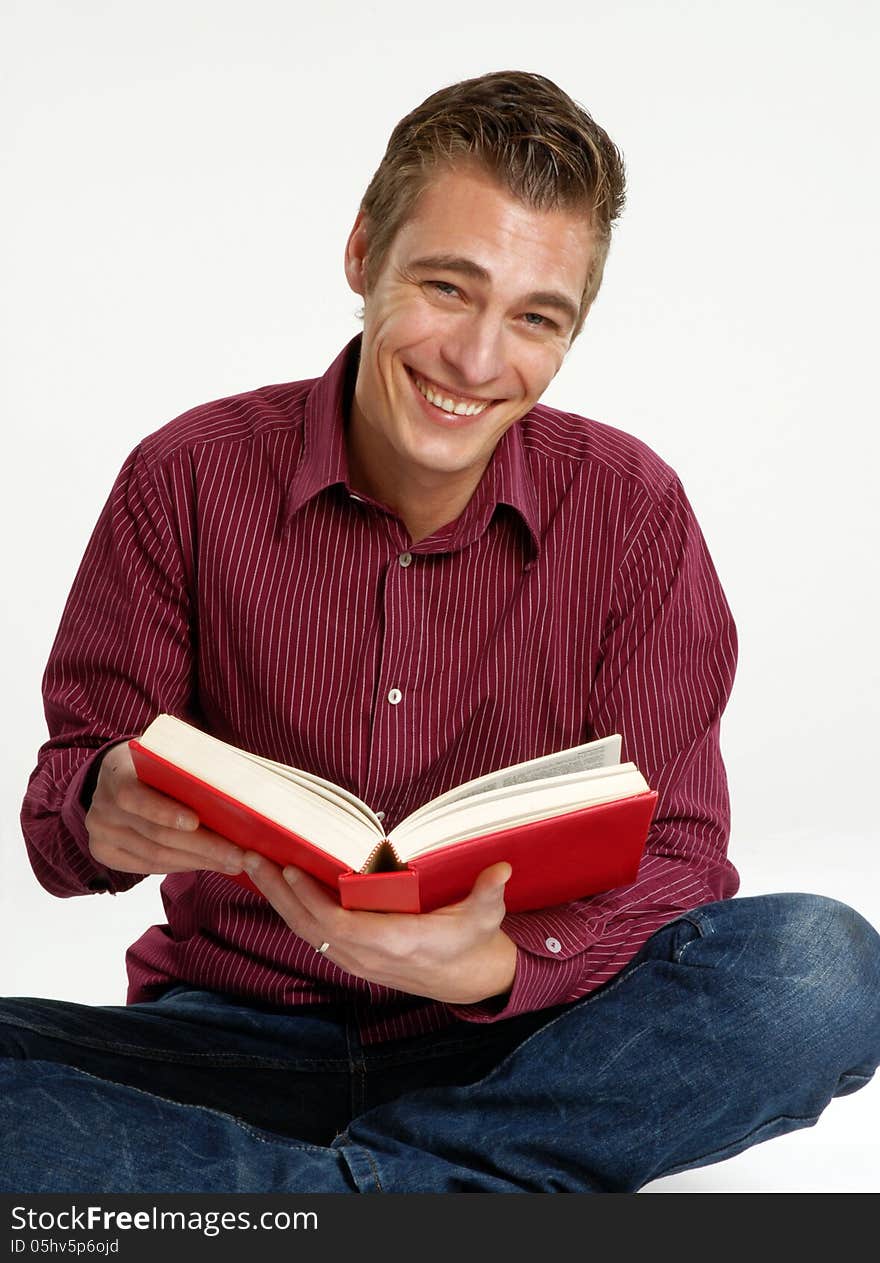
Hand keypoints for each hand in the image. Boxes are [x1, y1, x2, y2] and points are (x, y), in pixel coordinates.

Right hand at [85, 741, 245, 876]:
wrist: (116, 775)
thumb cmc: (154, 763)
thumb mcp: (165, 754)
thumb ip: (189, 767)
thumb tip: (239, 787)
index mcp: (115, 774)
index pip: (133, 797)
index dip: (165, 812)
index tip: (197, 822)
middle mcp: (102, 807)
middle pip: (155, 834)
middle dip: (202, 847)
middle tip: (238, 855)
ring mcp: (100, 834)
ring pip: (155, 856)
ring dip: (198, 861)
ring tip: (232, 863)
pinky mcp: (105, 853)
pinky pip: (148, 867)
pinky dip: (181, 866)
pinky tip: (206, 864)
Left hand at [243, 853, 516, 1004]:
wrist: (470, 981)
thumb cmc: (473, 941)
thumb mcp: (485, 918)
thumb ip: (488, 894)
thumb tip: (501, 870)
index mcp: (396, 944)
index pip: (341, 926)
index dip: (312, 900)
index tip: (291, 870)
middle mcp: (368, 957)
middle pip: (310, 927)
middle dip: (279, 893)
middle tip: (252, 858)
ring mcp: (357, 961)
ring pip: (306, 933)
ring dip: (278, 901)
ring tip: (253, 866)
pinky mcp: (353, 958)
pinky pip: (313, 936)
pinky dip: (291, 911)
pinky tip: (276, 888)